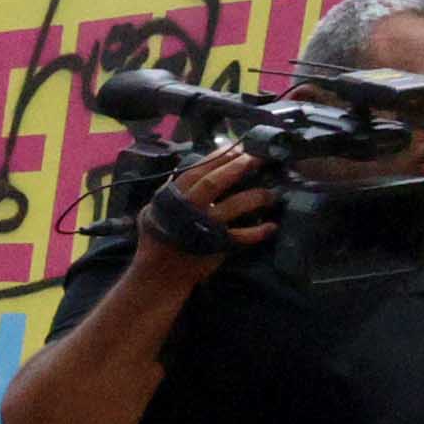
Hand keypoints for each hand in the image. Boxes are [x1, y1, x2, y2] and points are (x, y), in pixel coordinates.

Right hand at [134, 144, 277, 268]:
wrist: (159, 275)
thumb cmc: (155, 242)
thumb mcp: (151, 212)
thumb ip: (165, 193)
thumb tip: (175, 175)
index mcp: (174, 198)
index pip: (197, 170)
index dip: (218, 157)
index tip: (237, 148)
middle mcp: (190, 209)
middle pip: (216, 182)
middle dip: (238, 167)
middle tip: (257, 158)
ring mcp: (205, 226)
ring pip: (234, 205)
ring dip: (256, 196)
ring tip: (271, 193)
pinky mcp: (217, 245)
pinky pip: (242, 235)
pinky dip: (258, 231)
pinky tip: (271, 226)